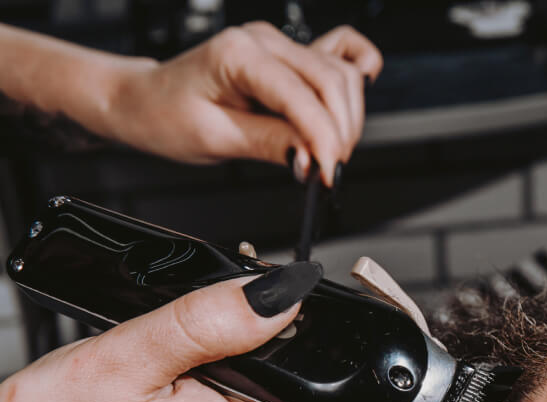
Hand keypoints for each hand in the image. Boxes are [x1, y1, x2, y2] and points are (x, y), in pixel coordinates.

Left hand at [109, 23, 382, 185]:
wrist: (147, 101)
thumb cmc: (168, 115)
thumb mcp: (215, 139)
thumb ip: (269, 144)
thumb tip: (310, 159)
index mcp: (238, 54)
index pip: (302, 96)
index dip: (324, 140)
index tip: (329, 176)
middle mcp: (264, 41)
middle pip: (333, 80)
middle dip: (340, 132)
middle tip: (329, 172)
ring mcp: (279, 45)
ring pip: (341, 73)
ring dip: (347, 117)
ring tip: (329, 153)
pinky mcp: (288, 58)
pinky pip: (338, 53)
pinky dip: (356, 73)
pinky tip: (358, 94)